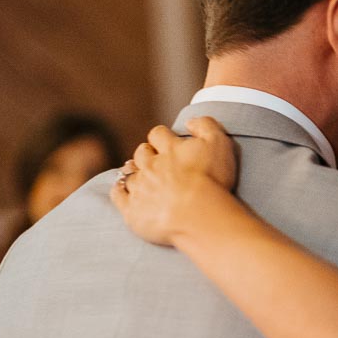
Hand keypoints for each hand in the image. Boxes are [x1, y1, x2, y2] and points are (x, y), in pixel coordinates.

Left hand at [110, 118, 237, 245]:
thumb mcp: (219, 143)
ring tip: (143, 180)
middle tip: (156, 162)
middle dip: (147, 154)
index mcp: (170, 148)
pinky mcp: (132, 209)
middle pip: (141, 153)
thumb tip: (189, 121)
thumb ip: (205, 125)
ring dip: (135, 174)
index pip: (158, 134)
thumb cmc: (212, 180)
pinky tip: (124, 192)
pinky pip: (118, 195)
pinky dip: (119, 191)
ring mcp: (139, 187)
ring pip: (129, 174)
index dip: (161, 136)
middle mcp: (151, 165)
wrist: (199, 215)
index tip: (167, 142)